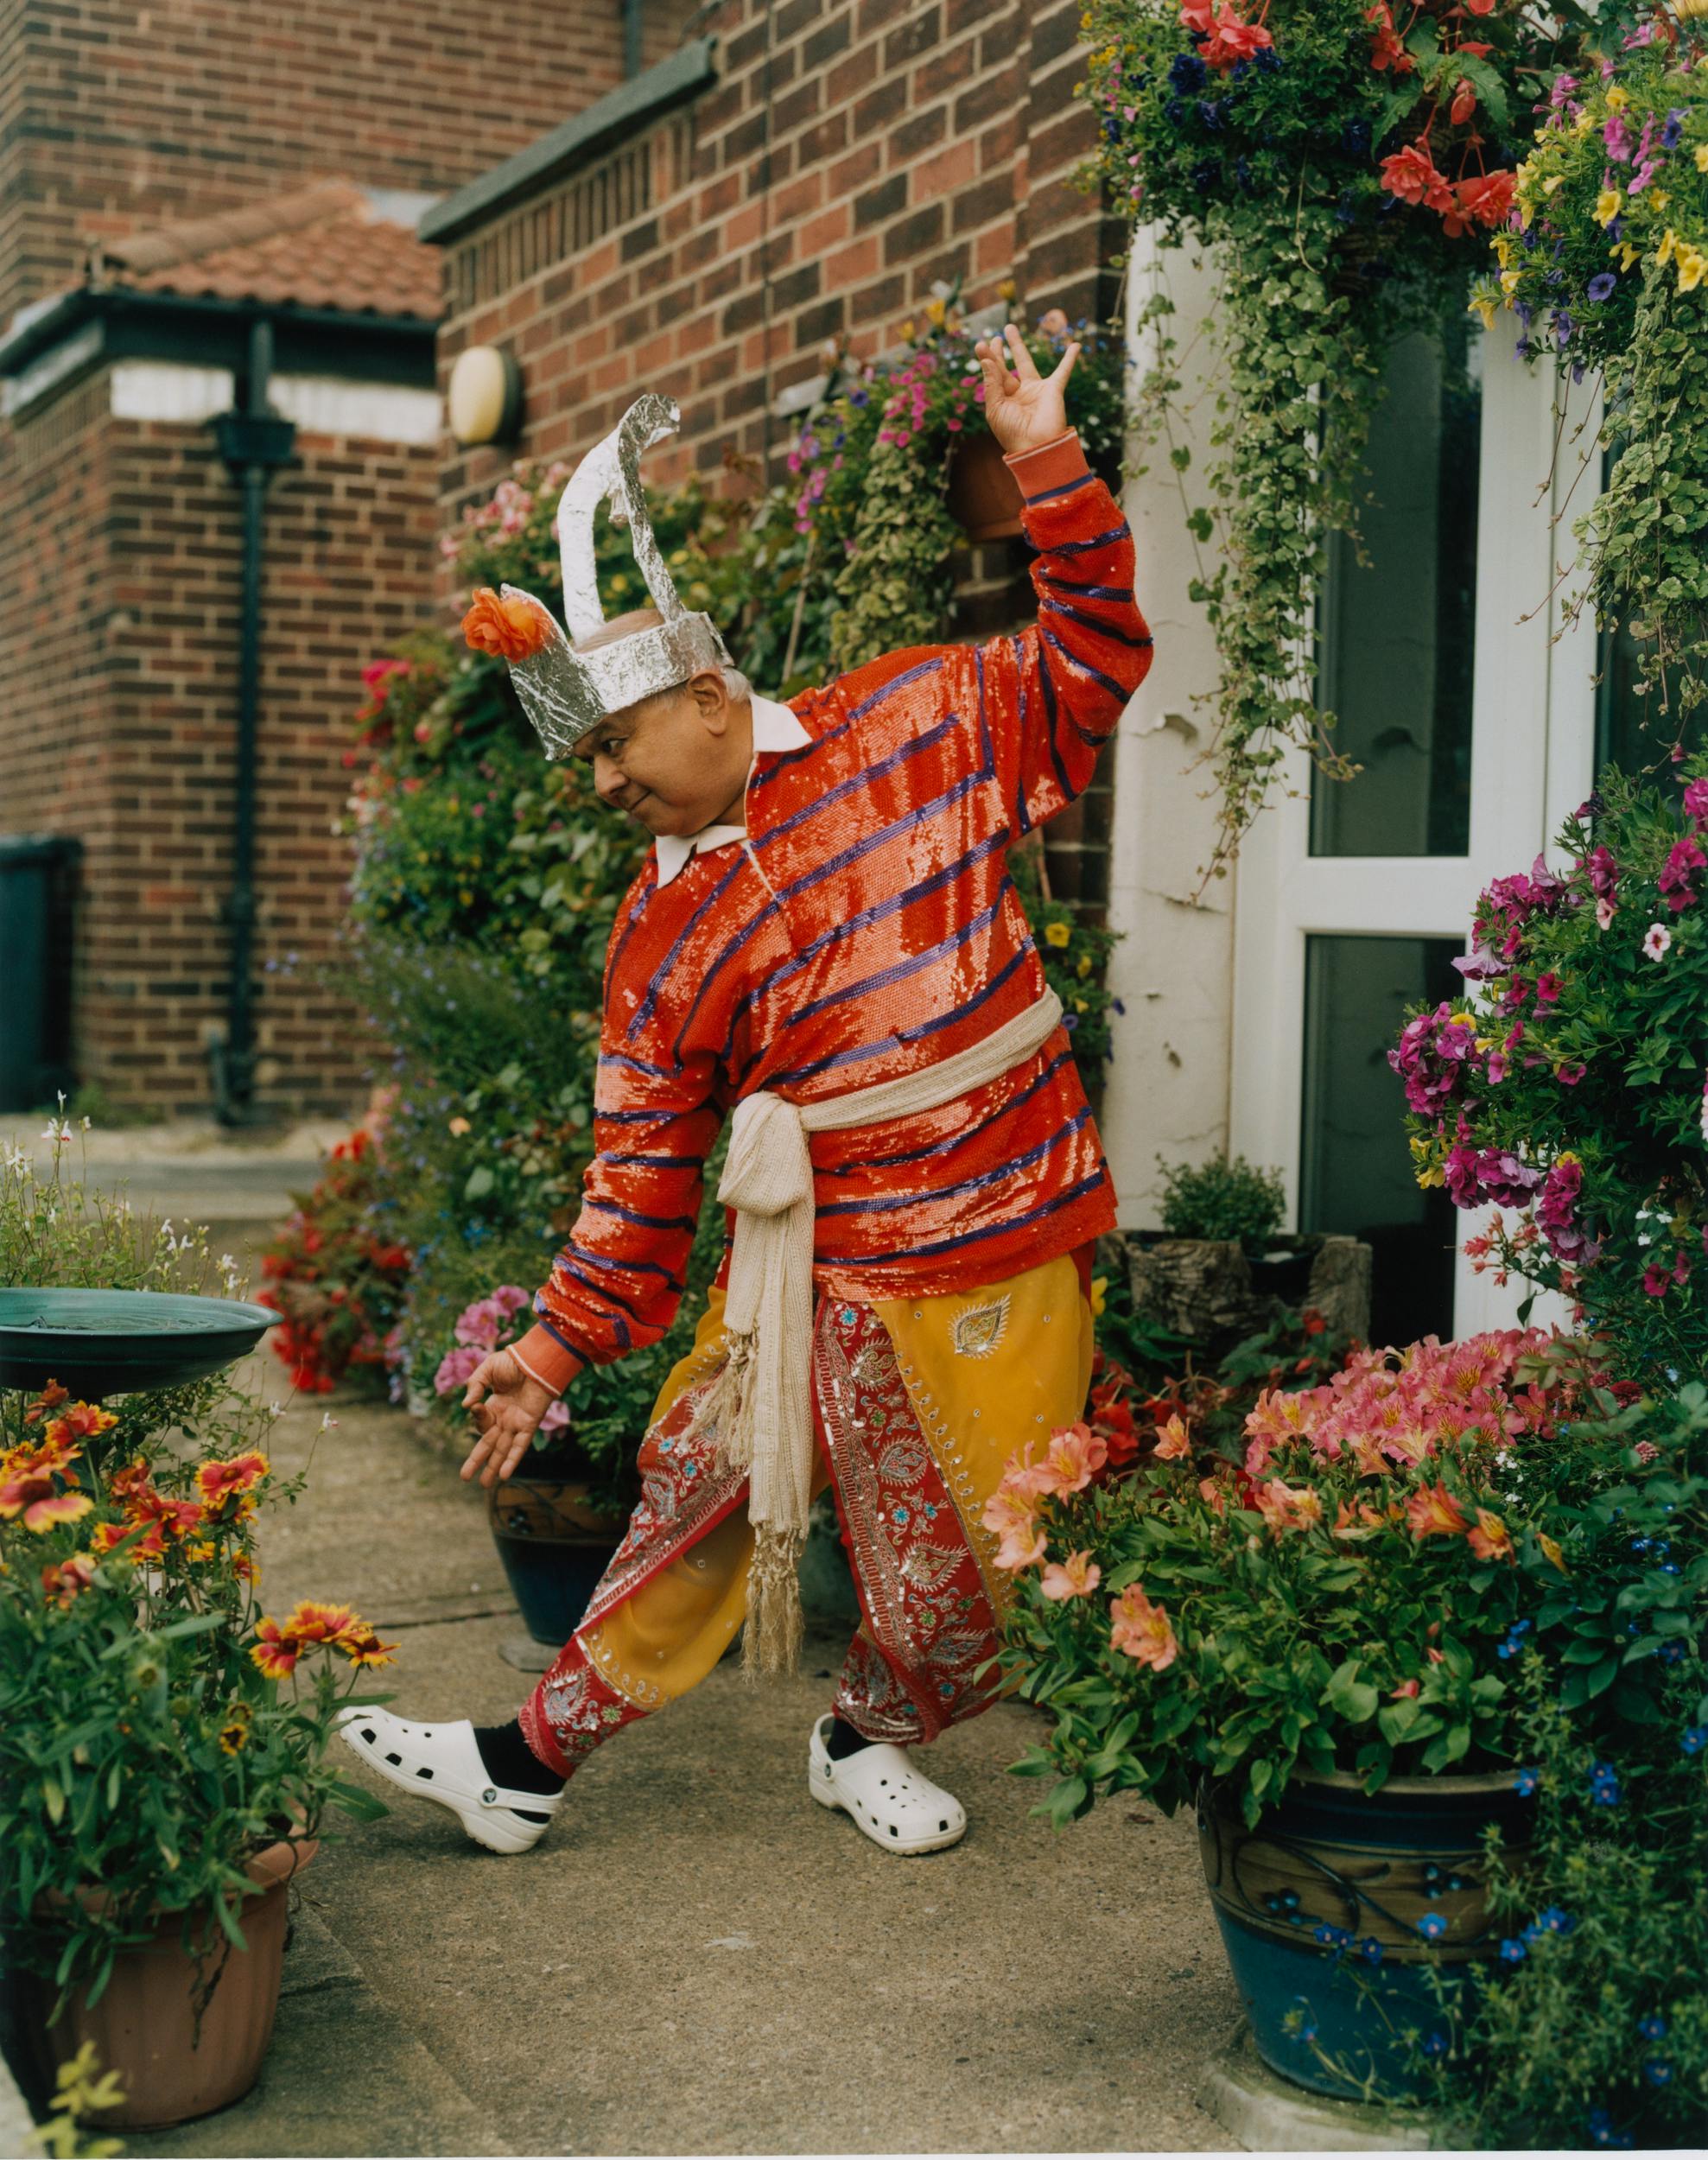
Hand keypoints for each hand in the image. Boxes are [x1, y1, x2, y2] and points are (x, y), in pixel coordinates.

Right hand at [459, 1349, 558, 1488]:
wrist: (537, 1359)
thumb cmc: (513, 1361)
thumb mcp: (487, 1370)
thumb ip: (474, 1386)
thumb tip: (467, 1406)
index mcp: (494, 1406)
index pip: (481, 1422)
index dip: (477, 1418)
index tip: (476, 1406)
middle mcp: (505, 1418)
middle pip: (489, 1444)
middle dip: (477, 1460)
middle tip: (465, 1478)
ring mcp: (517, 1423)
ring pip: (503, 1449)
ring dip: (494, 1467)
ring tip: (484, 1485)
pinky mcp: (530, 1425)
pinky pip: (520, 1446)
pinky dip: (513, 1460)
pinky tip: (504, 1475)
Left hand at [973, 323, 1079, 457]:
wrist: (1037, 447)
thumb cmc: (1013, 433)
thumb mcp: (996, 409)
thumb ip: (992, 383)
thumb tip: (986, 359)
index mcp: (1003, 401)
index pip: (994, 376)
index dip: (988, 360)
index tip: (980, 344)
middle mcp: (1018, 395)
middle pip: (1006, 368)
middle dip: (999, 352)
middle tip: (994, 336)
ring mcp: (1035, 391)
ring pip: (1026, 363)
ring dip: (1018, 346)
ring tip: (1010, 327)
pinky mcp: (1053, 390)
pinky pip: (1063, 372)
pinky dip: (1069, 360)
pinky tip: (1076, 345)